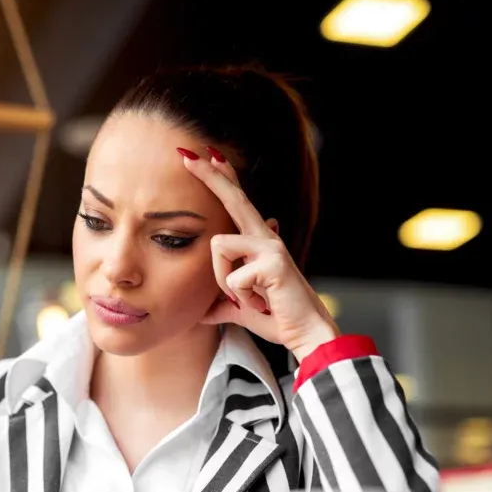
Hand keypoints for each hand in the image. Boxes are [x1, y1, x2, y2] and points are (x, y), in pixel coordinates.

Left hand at [181, 147, 339, 361]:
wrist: (305, 335)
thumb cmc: (276, 318)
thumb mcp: (239, 309)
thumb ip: (220, 304)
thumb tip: (199, 314)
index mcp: (258, 242)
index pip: (237, 203)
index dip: (223, 179)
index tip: (208, 156)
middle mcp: (265, 237)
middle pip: (233, 198)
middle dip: (210, 176)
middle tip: (186, 156)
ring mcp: (271, 247)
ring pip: (218, 246)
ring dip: (222, 280)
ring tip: (249, 298)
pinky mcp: (274, 263)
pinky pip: (231, 277)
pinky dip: (239, 298)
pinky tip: (262, 303)